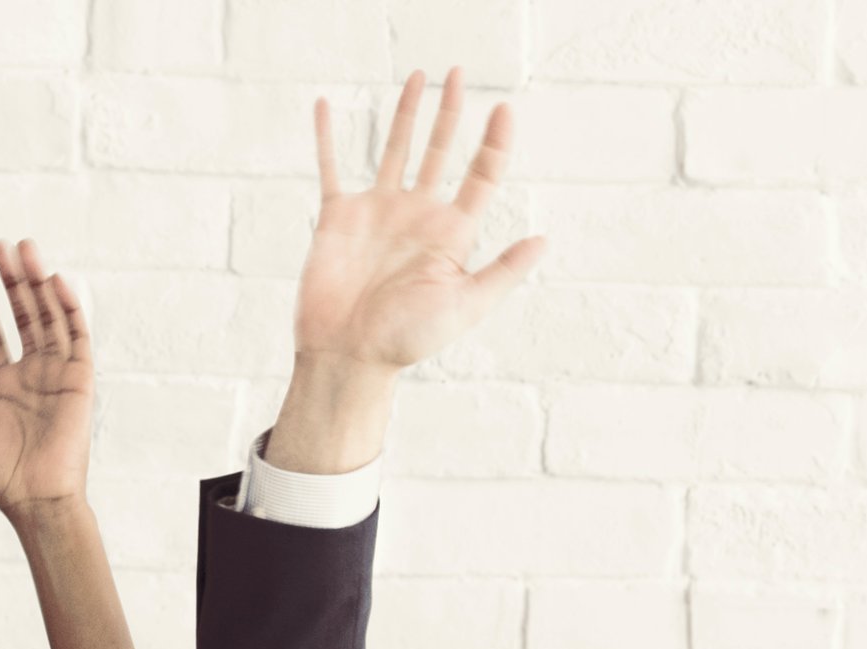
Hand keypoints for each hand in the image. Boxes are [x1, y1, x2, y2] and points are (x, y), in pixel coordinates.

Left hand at [0, 237, 95, 522]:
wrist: (35, 500)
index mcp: (9, 388)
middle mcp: (36, 377)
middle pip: (26, 319)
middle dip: (14, 283)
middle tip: (2, 247)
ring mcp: (59, 377)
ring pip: (50, 320)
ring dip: (38, 285)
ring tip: (25, 251)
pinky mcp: (80, 382)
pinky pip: (78, 338)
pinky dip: (69, 308)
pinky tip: (55, 281)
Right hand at [287, 69, 546, 390]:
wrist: (349, 355)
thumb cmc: (407, 340)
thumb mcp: (464, 306)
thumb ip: (501, 272)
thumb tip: (543, 241)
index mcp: (450, 234)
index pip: (480, 176)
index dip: (495, 142)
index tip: (504, 109)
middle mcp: (417, 215)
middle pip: (440, 150)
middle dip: (451, 113)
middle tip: (458, 74)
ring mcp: (379, 211)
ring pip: (395, 147)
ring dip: (406, 113)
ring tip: (417, 77)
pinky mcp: (339, 215)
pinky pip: (331, 166)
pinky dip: (325, 136)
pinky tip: (323, 106)